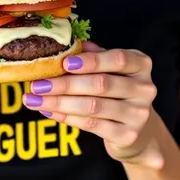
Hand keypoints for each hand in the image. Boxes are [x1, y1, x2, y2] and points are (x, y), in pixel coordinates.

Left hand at [23, 42, 162, 168]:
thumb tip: (65, 44)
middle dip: (65, 84)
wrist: (138, 131)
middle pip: (101, 84)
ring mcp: (138, 114)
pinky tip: (49, 111)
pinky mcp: (128, 135)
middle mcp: (145, 88)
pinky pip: (92, 125)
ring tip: (34, 99)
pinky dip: (67, 117)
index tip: (64, 62)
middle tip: (37, 84)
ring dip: (59, 102)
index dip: (91, 61)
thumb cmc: (117, 91)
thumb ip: (93, 56)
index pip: (118, 59)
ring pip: (93, 106)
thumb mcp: (110, 69)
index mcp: (141, 64)